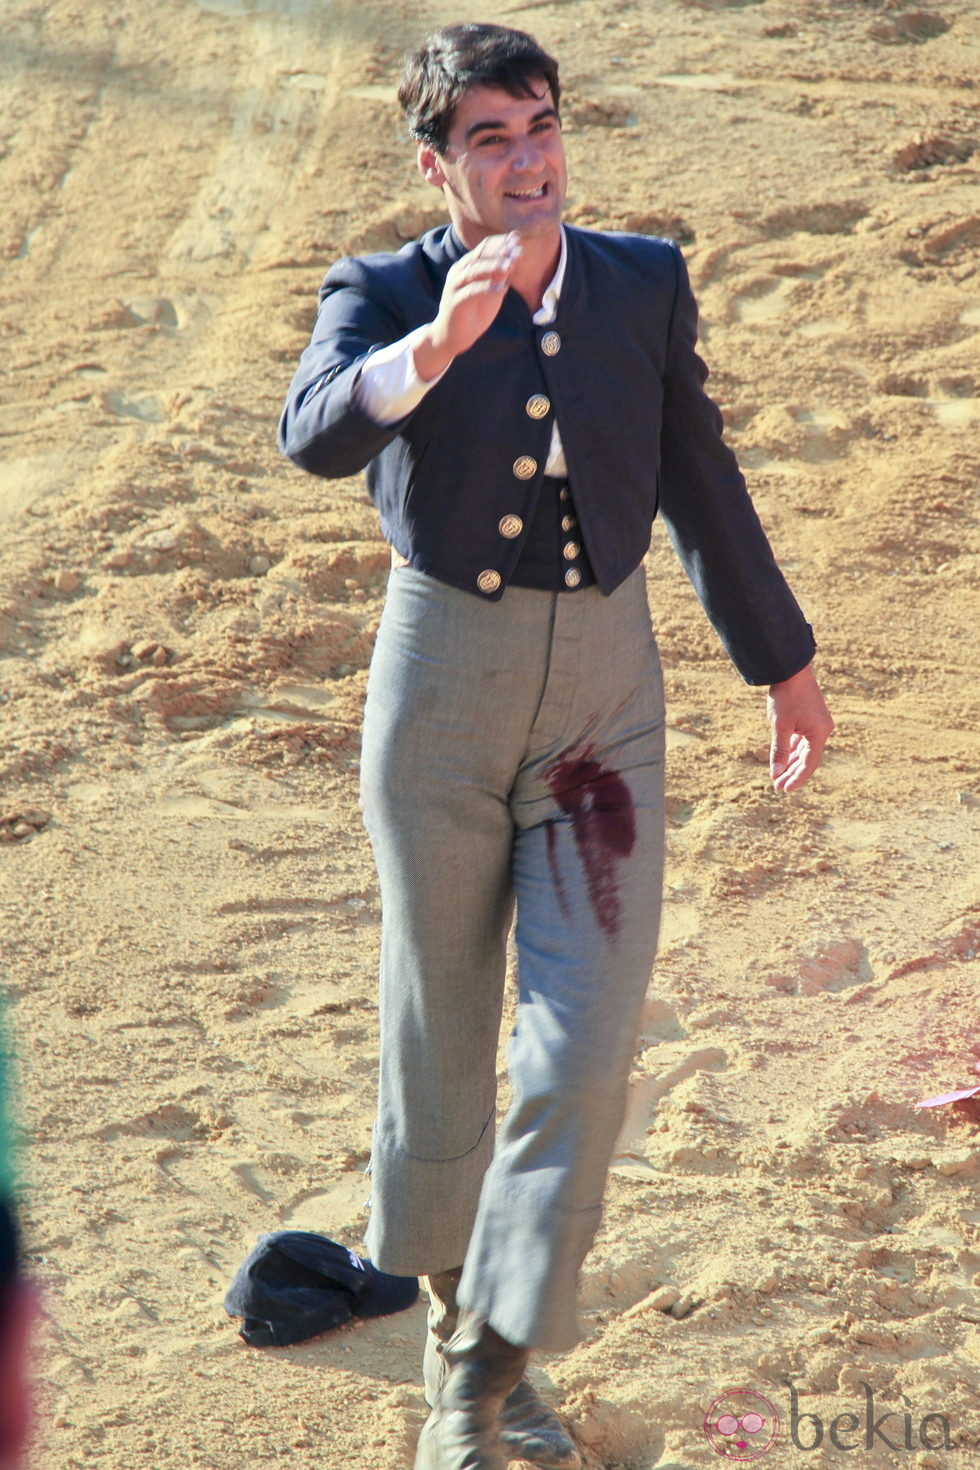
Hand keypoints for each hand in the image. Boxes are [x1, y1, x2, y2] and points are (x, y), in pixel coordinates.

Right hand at [412, 233, 521, 381]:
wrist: (453, 337)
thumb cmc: (473, 312)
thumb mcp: (492, 292)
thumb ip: (500, 277)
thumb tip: (515, 259)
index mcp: (467, 266)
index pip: (484, 248)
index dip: (501, 242)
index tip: (517, 238)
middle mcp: (459, 273)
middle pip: (479, 256)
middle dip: (499, 251)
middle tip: (516, 248)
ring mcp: (454, 286)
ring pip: (474, 271)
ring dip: (493, 267)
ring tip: (510, 265)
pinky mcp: (454, 302)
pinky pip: (470, 292)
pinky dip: (486, 288)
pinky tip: (501, 287)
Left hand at [767, 663, 833, 792]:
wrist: (790, 669)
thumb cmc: (785, 696)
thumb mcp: (780, 726)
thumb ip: (779, 750)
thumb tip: (776, 773)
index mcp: (819, 733)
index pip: (809, 764)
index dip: (797, 778)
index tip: (784, 790)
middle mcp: (822, 730)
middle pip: (807, 759)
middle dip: (791, 773)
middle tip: (777, 787)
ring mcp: (817, 724)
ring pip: (804, 750)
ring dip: (791, 763)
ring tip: (777, 777)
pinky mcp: (810, 719)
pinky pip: (802, 740)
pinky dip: (792, 750)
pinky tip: (782, 760)